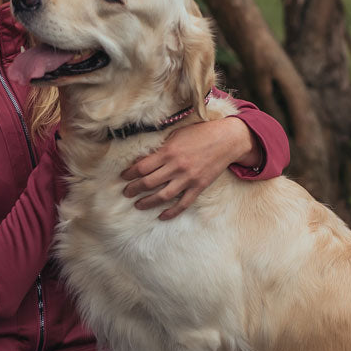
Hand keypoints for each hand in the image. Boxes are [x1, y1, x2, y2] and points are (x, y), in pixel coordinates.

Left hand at [121, 117, 261, 219]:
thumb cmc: (200, 134)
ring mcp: (187, 179)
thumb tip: (143, 159)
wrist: (226, 140)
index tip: (123, 177)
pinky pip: (182, 204)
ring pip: (162, 196)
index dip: (130, 173)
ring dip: (147, 202)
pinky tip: (162, 216)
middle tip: (126, 192)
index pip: (142, 167)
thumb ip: (161, 148)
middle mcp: (176, 167)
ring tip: (138, 205)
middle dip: (134, 189)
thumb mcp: (176, 135)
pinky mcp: (198, 187)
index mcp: (168, 152)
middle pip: (148, 183)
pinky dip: (171, 212)